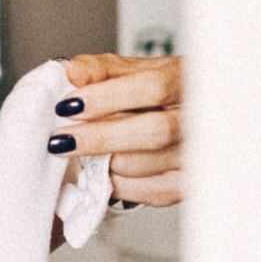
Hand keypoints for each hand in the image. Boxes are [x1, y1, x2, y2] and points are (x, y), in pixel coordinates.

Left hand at [55, 53, 182, 206]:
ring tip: (80, 154)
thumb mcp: (135, 69)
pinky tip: (103, 171)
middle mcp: (198, 117)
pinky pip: (147, 192)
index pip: (150, 88)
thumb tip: (69, 72)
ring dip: (104, 163)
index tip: (68, 106)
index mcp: (185, 79)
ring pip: (145, 165)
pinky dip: (117, 184)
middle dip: (99, 138)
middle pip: (153, 132)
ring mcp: (196, 154)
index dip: (106, 99)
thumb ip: (100, 69)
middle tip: (62, 140)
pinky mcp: (186, 184)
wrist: (196, 115)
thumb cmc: (162, 91)